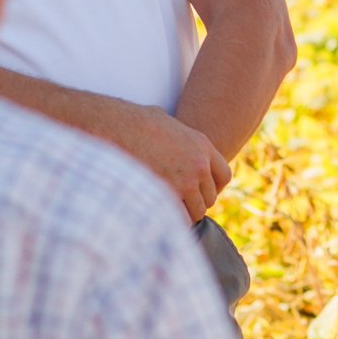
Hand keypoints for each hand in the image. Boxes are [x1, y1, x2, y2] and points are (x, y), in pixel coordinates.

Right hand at [119, 104, 231, 220]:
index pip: (224, 176)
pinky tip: (159, 215)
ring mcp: (186, 182)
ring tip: (166, 210)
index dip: (212, 186)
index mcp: (202, 145)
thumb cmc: (130, 121)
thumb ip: (170, 129)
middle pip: (210, 197)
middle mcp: (199, 165)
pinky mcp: (169, 195)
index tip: (200, 191)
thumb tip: (163, 122)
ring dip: (184, 213)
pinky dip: (172, 221)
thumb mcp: (160, 117)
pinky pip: (180, 219)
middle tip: (177, 202)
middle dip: (195, 202)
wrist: (113, 127)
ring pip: (197, 211)